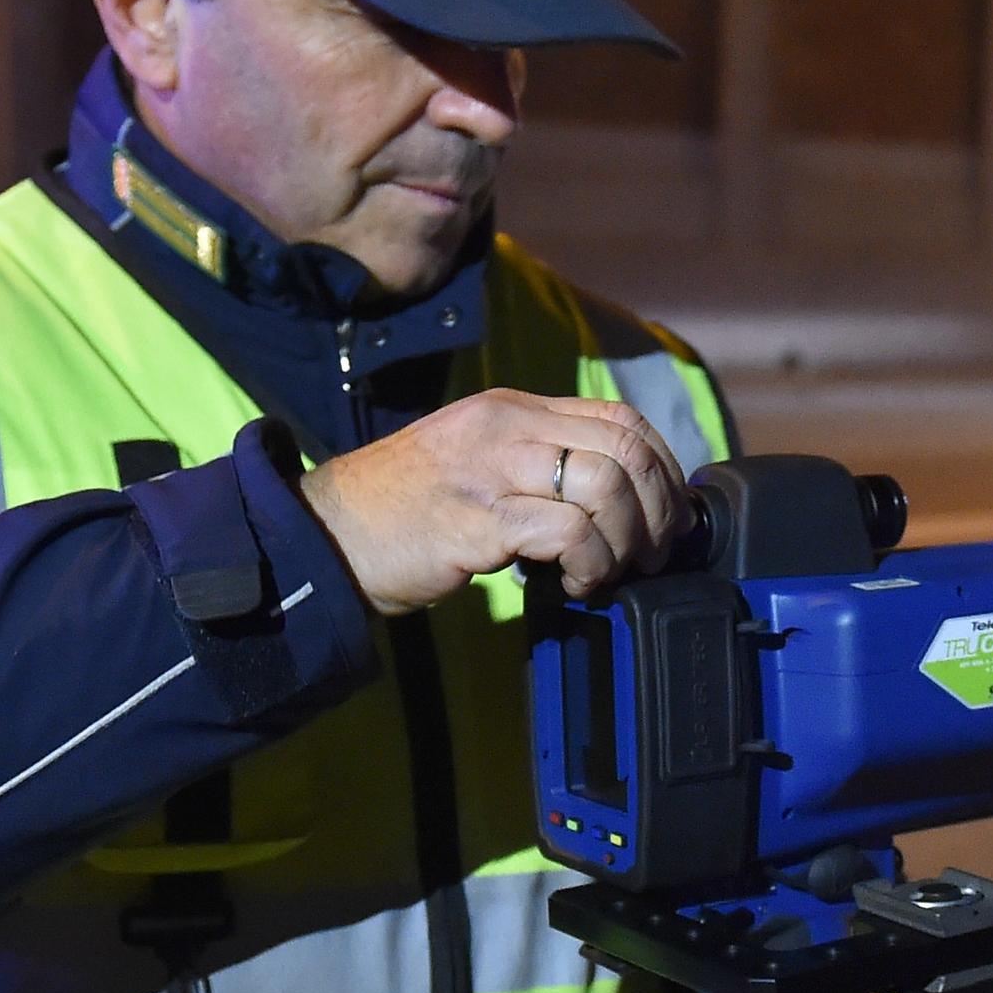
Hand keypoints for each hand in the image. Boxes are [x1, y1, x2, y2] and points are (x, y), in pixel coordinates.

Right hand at [299, 390, 693, 611]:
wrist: (325, 538)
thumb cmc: (402, 514)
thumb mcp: (477, 465)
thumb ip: (537, 465)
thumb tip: (616, 498)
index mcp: (511, 409)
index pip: (620, 417)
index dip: (661, 468)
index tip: (666, 515)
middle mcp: (505, 427)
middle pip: (625, 447)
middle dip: (656, 508)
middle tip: (651, 553)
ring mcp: (490, 469)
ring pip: (604, 484)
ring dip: (625, 539)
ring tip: (610, 571)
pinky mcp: (477, 518)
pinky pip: (567, 531)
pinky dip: (589, 563)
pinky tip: (575, 583)